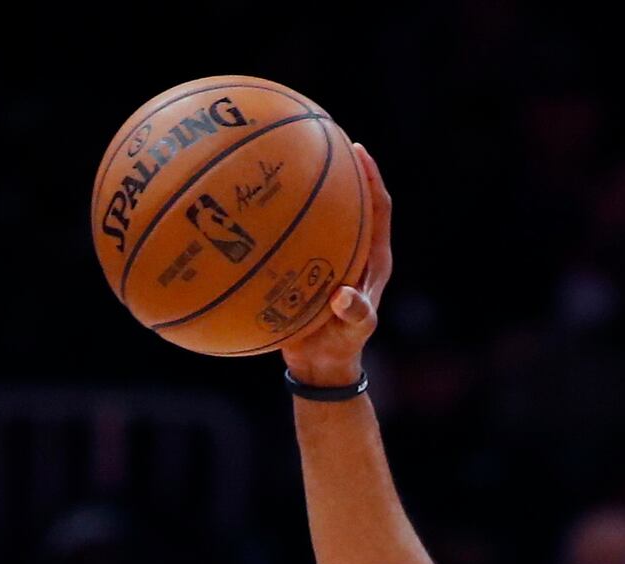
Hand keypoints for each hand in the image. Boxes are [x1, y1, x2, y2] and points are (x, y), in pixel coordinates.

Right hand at [281, 143, 392, 388]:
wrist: (321, 367)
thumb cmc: (340, 349)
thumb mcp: (350, 333)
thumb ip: (354, 315)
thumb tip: (343, 298)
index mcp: (372, 258)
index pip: (378, 206)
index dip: (371, 177)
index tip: (357, 148)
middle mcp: (352, 250)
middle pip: (349, 199)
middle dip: (336, 167)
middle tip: (316, 136)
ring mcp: (327, 257)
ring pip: (316, 214)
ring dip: (302, 188)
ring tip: (278, 158)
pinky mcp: (304, 268)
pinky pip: (289, 236)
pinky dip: (275, 220)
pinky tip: (246, 207)